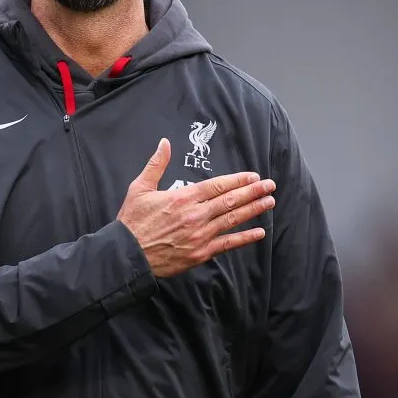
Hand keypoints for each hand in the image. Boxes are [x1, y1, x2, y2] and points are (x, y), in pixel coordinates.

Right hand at [116, 138, 275, 277]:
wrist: (127, 254)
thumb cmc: (133, 221)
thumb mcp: (140, 187)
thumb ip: (156, 164)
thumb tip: (165, 143)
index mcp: (183, 197)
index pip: (217, 186)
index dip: (238, 180)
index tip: (253, 176)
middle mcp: (195, 215)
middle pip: (230, 201)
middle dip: (252, 192)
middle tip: (270, 185)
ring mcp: (200, 235)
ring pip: (232, 220)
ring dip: (253, 210)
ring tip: (269, 202)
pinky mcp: (200, 253)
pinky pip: (227, 244)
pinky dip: (244, 238)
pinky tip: (259, 232)